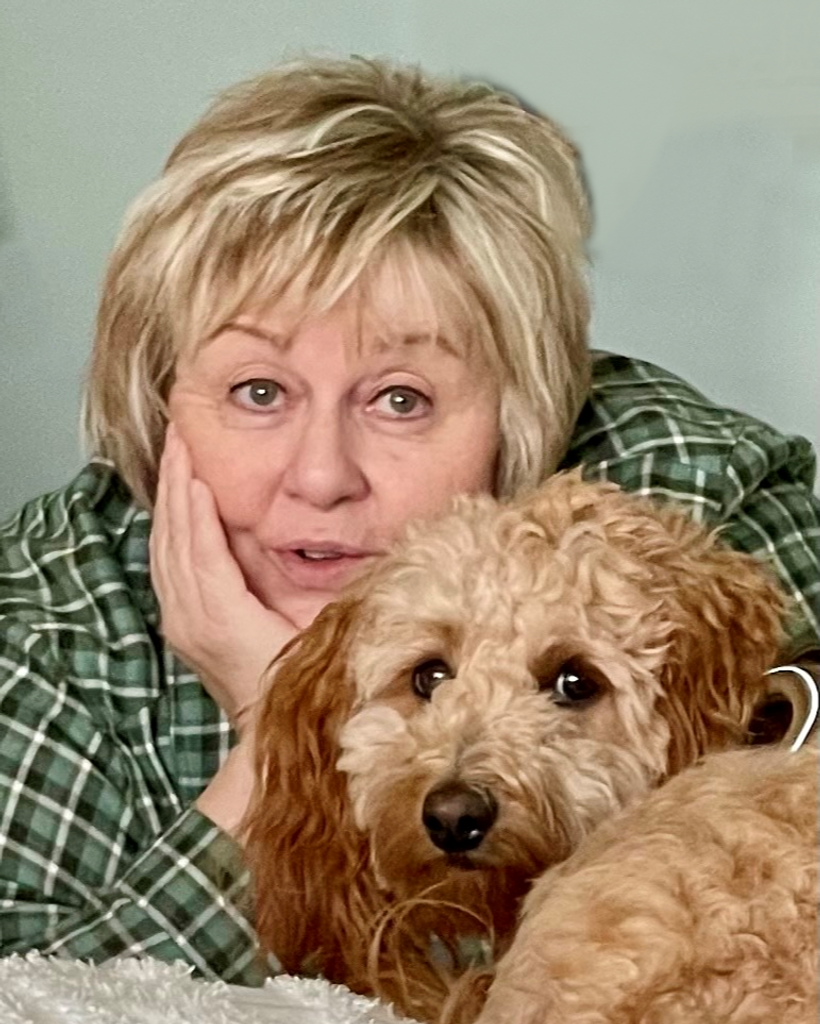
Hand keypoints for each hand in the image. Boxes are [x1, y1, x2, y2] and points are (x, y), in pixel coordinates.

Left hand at [149, 424, 297, 733]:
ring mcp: (180, 622)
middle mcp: (190, 616)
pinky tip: (176, 503)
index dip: (194, 499)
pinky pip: (165, 565)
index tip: (193, 456)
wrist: (269, 738)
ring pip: (163, 548)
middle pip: (172, 536)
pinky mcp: (179, 625)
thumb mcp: (311, 628)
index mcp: (221, 615)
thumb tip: (277, 531)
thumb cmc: (301, 685)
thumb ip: (293, 581)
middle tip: (179, 434)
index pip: (199, 544)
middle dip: (174, 481)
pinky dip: (169, 528)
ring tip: (174, 455)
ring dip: (167, 498)